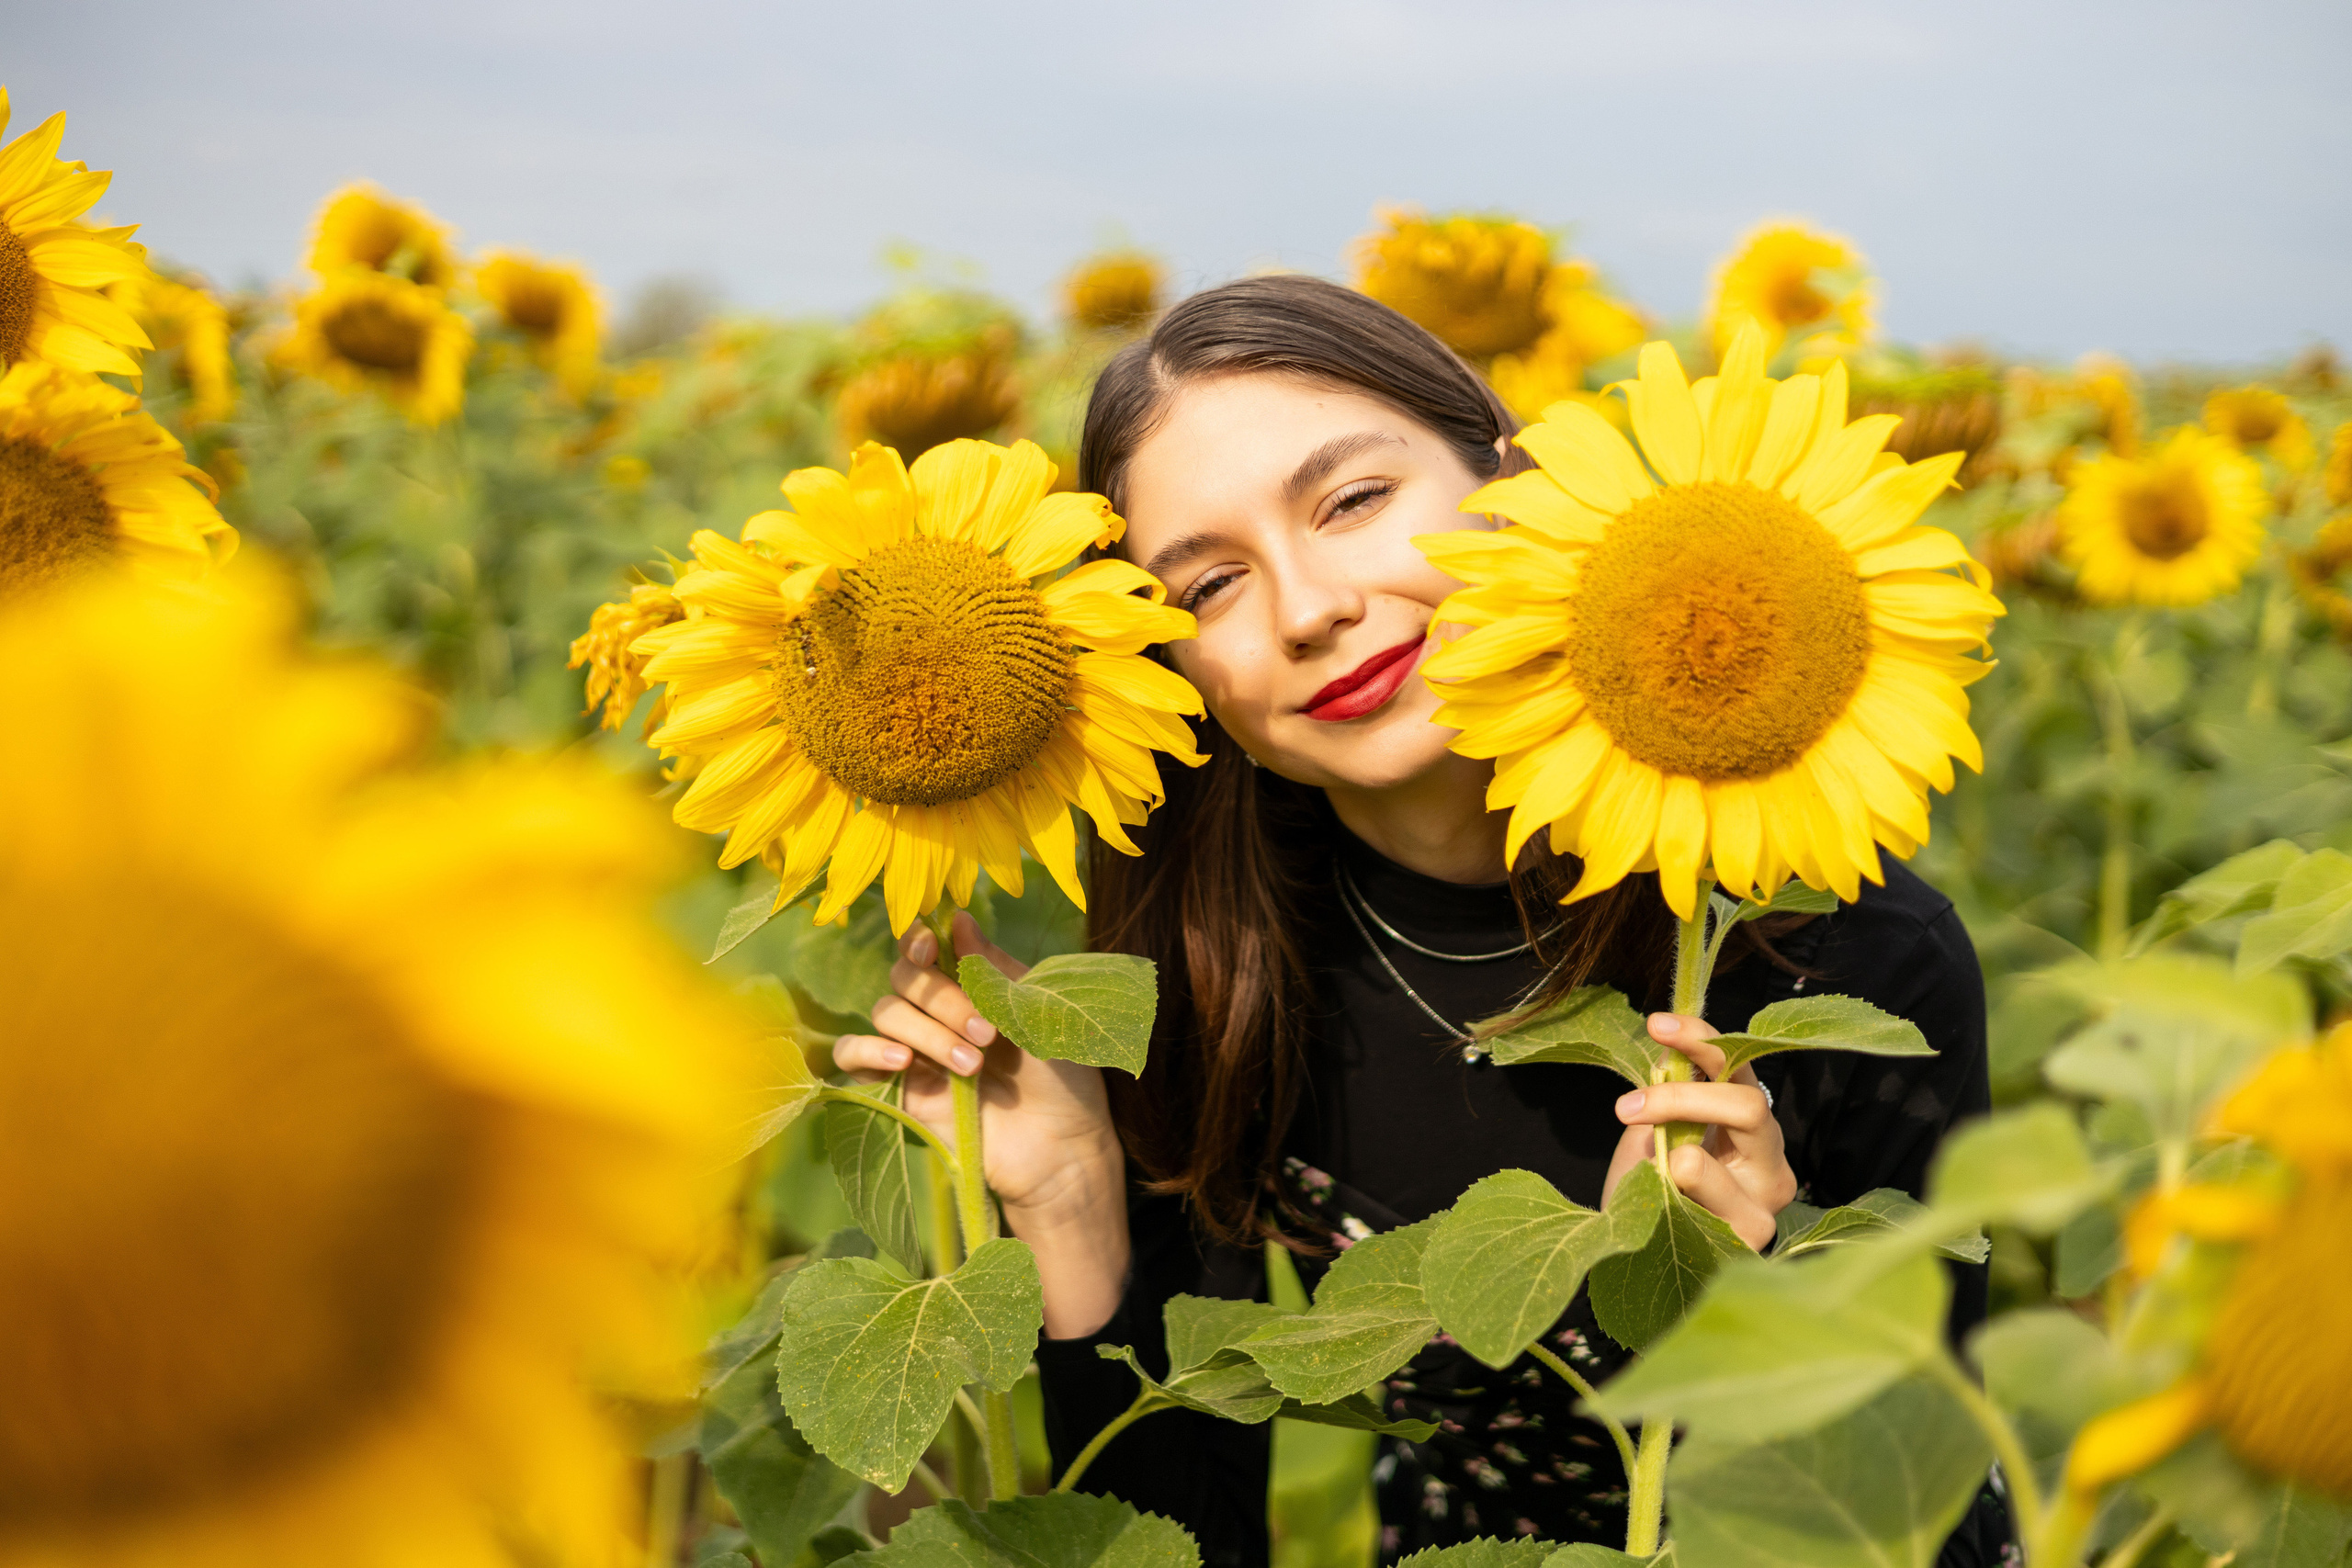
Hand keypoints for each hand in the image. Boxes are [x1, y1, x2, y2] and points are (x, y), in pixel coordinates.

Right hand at [829, 912, 1129, 1335]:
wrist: (1064, 1150)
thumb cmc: (1063, 1079)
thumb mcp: (1039, 1013)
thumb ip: (996, 969)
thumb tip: (959, 919)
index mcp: (973, 987)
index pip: (926, 949)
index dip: (921, 940)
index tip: (934, 944)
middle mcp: (939, 1013)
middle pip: (906, 978)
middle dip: (943, 997)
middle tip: (987, 1031)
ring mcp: (917, 1051)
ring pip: (887, 1013)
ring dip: (926, 1031)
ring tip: (972, 1064)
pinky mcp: (900, 1090)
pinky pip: (852, 1057)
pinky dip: (867, 1051)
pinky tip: (903, 1063)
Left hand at [1599, 1012, 1796, 1251]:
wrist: (1635, 1254)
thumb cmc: (1648, 1188)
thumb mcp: (1652, 1135)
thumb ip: (1667, 1099)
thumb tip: (1666, 1051)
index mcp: (1747, 1124)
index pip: (1737, 1067)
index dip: (1701, 1038)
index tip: (1657, 1024)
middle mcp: (1768, 1158)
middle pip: (1749, 1104)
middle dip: (1684, 1096)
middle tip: (1629, 1105)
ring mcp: (1765, 1200)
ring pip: (1727, 1159)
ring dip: (1680, 1148)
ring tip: (1653, 1162)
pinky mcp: (1751, 1237)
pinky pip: (1721, 1204)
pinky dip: (1685, 1191)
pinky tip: (1665, 1195)